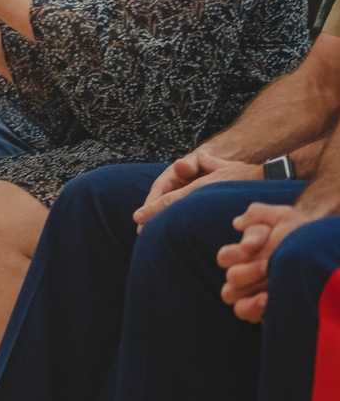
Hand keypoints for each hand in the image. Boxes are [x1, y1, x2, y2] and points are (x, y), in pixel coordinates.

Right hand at [134, 150, 261, 230]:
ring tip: (150, 235)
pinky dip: (174, 222)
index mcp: (185, 169)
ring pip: (171, 206)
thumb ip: (193, 169)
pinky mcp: (197, 205)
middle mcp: (185, 180)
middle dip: (152, 214)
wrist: (261, 181)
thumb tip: (178, 165)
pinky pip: (182, 212)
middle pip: (163, 197)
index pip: (162, 187)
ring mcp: (191, 192)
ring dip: (161, 220)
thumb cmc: (238, 175)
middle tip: (142, 231)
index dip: (150, 203)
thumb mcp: (217, 171)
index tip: (139, 217)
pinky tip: (169, 234)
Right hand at [217, 202, 313, 321]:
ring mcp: (252, 292)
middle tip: (268, 266)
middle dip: (247, 271)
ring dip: (248, 290)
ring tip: (270, 285)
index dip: (235, 254)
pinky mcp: (261, 309)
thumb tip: (236, 224)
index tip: (251, 248)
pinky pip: (244, 312)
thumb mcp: (284, 217)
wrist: (324, 252)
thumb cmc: (303, 233)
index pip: (224, 257)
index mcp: (245, 253)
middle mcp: (245, 274)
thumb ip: (258, 214)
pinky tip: (271, 299)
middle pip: (230, 277)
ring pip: (230, 296)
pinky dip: (252, 307)